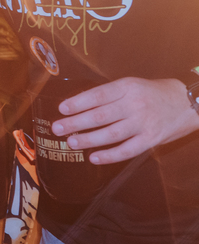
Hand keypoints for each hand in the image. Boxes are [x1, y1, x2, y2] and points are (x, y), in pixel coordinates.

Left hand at [52, 78, 198, 163]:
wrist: (187, 102)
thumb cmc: (153, 93)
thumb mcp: (132, 85)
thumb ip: (110, 95)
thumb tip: (80, 106)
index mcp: (127, 87)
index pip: (97, 95)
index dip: (77, 103)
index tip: (61, 109)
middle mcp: (134, 105)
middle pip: (100, 116)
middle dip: (75, 123)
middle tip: (57, 128)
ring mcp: (143, 123)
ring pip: (111, 134)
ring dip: (88, 139)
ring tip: (71, 142)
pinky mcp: (151, 139)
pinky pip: (127, 150)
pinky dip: (109, 155)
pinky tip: (94, 158)